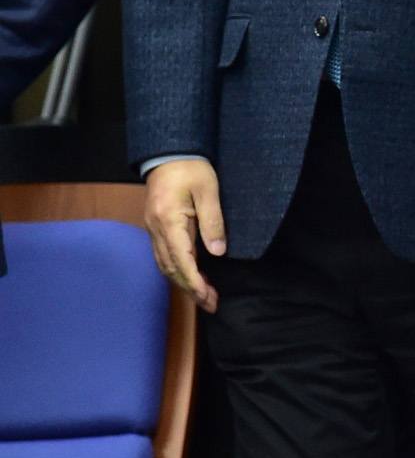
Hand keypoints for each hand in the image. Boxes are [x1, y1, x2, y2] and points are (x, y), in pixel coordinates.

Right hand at [143, 157, 224, 312]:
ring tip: (204, 296)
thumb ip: (213, 221)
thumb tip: (217, 252)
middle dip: (191, 289)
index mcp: (169, 221)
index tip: (208, 297)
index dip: (195, 282)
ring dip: (184, 283)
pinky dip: (177, 270)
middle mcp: (157, 229)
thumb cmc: (191, 168)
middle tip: (211, 304)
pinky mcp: (157, 227)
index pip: (181, 260)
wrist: (168, 154)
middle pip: (171, 268)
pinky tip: (190, 276)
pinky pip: (164, 256)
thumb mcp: (209, 190)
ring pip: (165, 265)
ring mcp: (154, 229)